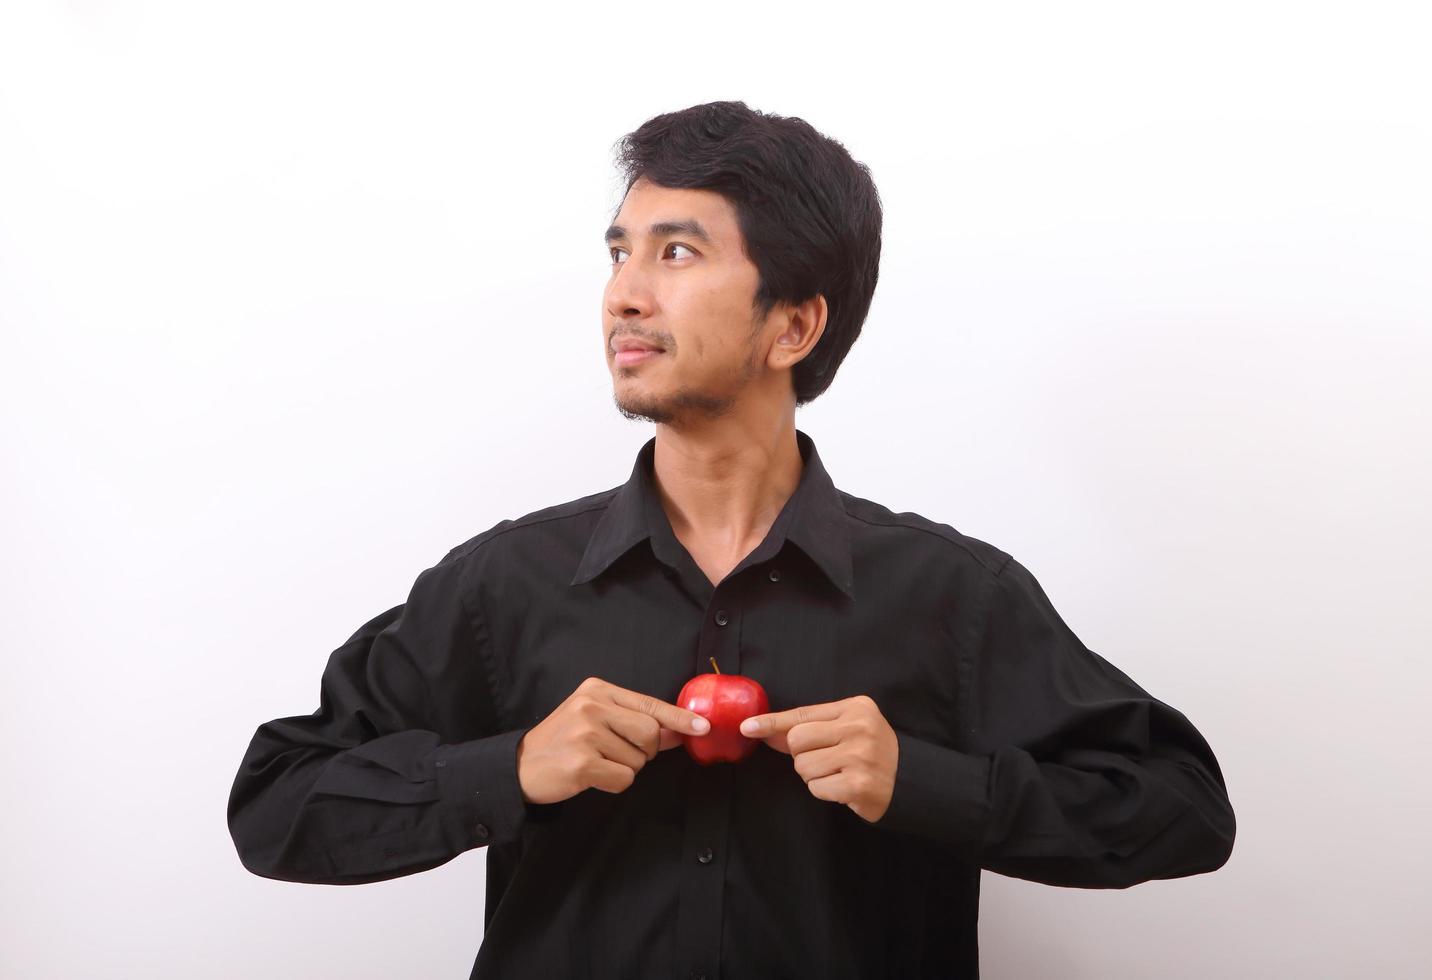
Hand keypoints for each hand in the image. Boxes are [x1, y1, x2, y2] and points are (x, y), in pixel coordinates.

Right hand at [517, 676, 710, 804]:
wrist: (521, 766)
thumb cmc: (564, 741)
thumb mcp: (595, 719)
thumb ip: (634, 721)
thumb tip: (679, 730)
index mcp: (596, 690)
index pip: (649, 704)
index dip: (679, 718)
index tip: (703, 726)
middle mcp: (591, 707)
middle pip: (651, 733)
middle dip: (645, 751)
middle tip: (618, 753)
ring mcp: (585, 734)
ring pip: (638, 760)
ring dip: (624, 768)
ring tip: (596, 761)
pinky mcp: (582, 763)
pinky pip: (624, 779)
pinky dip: (613, 783)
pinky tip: (591, 776)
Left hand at [739, 694, 898, 823]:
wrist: (910, 779)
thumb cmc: (871, 751)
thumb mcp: (846, 728)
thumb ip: (808, 727)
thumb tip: (763, 730)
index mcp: (855, 707)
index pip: (802, 713)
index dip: (772, 722)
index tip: (748, 728)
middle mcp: (859, 727)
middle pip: (796, 740)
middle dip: (803, 755)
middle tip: (828, 759)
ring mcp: (860, 756)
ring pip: (803, 767)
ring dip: (814, 776)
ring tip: (839, 773)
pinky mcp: (859, 784)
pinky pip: (816, 788)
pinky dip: (825, 791)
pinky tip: (845, 786)